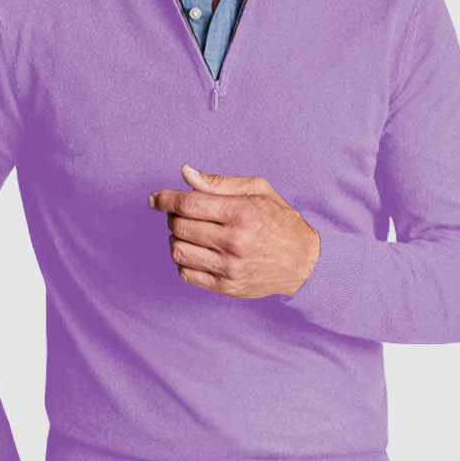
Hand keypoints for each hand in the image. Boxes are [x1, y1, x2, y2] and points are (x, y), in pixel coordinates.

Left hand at [148, 164, 319, 298]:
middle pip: (179, 226)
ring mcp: (230, 267)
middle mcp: (234, 241)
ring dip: (176, 238)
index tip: (154, 198)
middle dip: (173, 216)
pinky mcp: (227, 287)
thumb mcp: (257, 190)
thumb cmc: (279, 220)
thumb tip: (184, 174)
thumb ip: (218, 183)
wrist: (305, 262)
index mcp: (241, 213)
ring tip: (190, 232)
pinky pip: (186, 273)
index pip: (187, 204)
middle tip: (182, 213)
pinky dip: (183, 260)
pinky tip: (196, 251)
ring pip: (178, 250)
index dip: (164, 199)